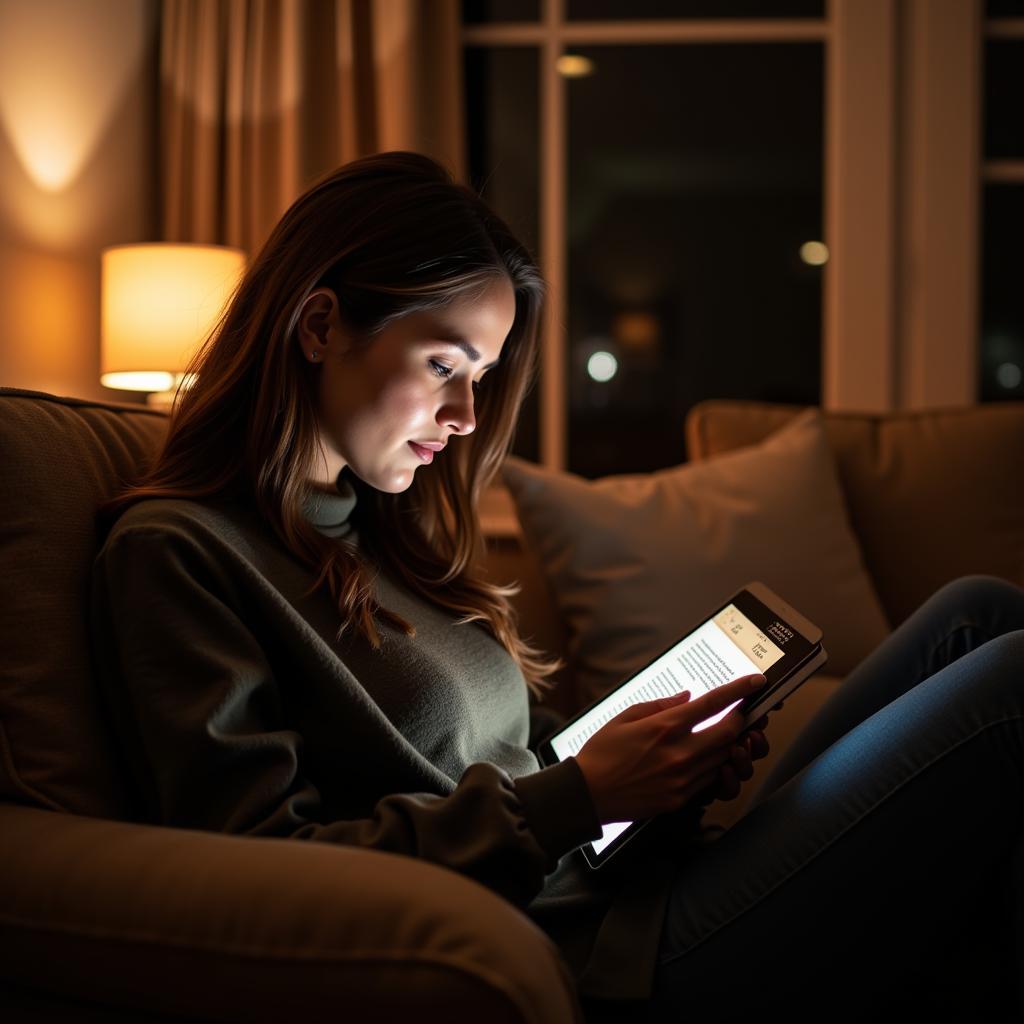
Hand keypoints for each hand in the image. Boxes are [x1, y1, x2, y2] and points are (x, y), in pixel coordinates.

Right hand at [574, 673, 769, 824]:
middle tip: (741, 711)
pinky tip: (705, 758)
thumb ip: (661, 705)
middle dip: (741, 719)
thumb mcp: (625, 717)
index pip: (713, 703)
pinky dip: (715, 765)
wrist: (587, 794)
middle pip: (729, 732)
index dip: (739, 690)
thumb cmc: (602, 752)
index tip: (755, 681)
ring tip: (724, 734)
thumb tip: (688, 697)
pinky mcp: (681, 799)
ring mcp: (683, 779)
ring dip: (730, 743)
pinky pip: (711, 779)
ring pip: (724, 757)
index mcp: (665, 727)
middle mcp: (679, 753)